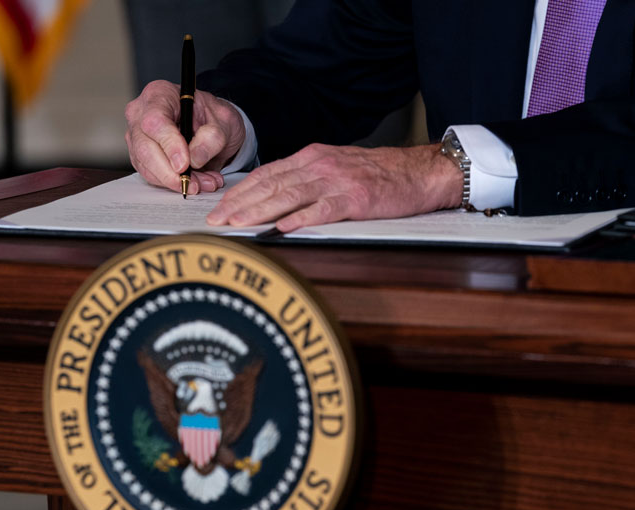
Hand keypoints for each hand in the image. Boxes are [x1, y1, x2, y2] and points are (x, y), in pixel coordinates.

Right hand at [124, 80, 244, 194]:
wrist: (212, 125)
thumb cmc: (214, 116)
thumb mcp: (224, 121)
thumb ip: (211, 138)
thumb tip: (194, 159)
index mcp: (159, 94)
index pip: (155, 121)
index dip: (169, 146)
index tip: (184, 165)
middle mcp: (141, 113)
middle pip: (145, 148)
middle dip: (170, 172)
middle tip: (193, 184)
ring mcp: (137, 136)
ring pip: (146, 166)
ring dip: (175, 181)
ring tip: (204, 183)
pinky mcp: (141, 156)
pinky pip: (152, 175)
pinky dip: (174, 183)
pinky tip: (196, 182)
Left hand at [205, 143, 463, 230]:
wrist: (418, 172)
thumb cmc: (378, 175)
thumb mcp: (336, 167)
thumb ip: (307, 178)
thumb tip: (275, 197)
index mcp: (312, 157)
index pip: (267, 174)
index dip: (240, 192)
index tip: (219, 209)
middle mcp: (320, 166)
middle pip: (271, 185)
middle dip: (240, 204)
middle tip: (216, 221)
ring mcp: (337, 182)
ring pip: (289, 196)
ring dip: (260, 211)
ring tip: (238, 224)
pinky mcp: (355, 199)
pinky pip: (322, 210)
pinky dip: (300, 219)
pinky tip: (282, 228)